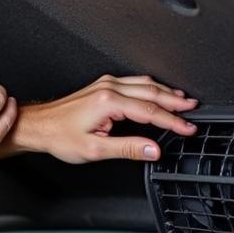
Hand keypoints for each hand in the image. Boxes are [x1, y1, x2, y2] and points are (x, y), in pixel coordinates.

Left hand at [21, 75, 197, 163]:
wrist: (39, 126)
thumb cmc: (59, 136)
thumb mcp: (95, 149)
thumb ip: (127, 148)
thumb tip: (153, 150)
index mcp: (108, 101)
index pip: (151, 111)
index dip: (173, 121)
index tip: (188, 128)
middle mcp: (108, 88)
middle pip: (152, 92)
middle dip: (176, 102)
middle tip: (194, 111)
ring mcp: (105, 84)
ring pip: (145, 84)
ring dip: (166, 92)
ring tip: (184, 101)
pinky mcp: (102, 85)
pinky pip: (134, 83)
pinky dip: (151, 88)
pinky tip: (159, 93)